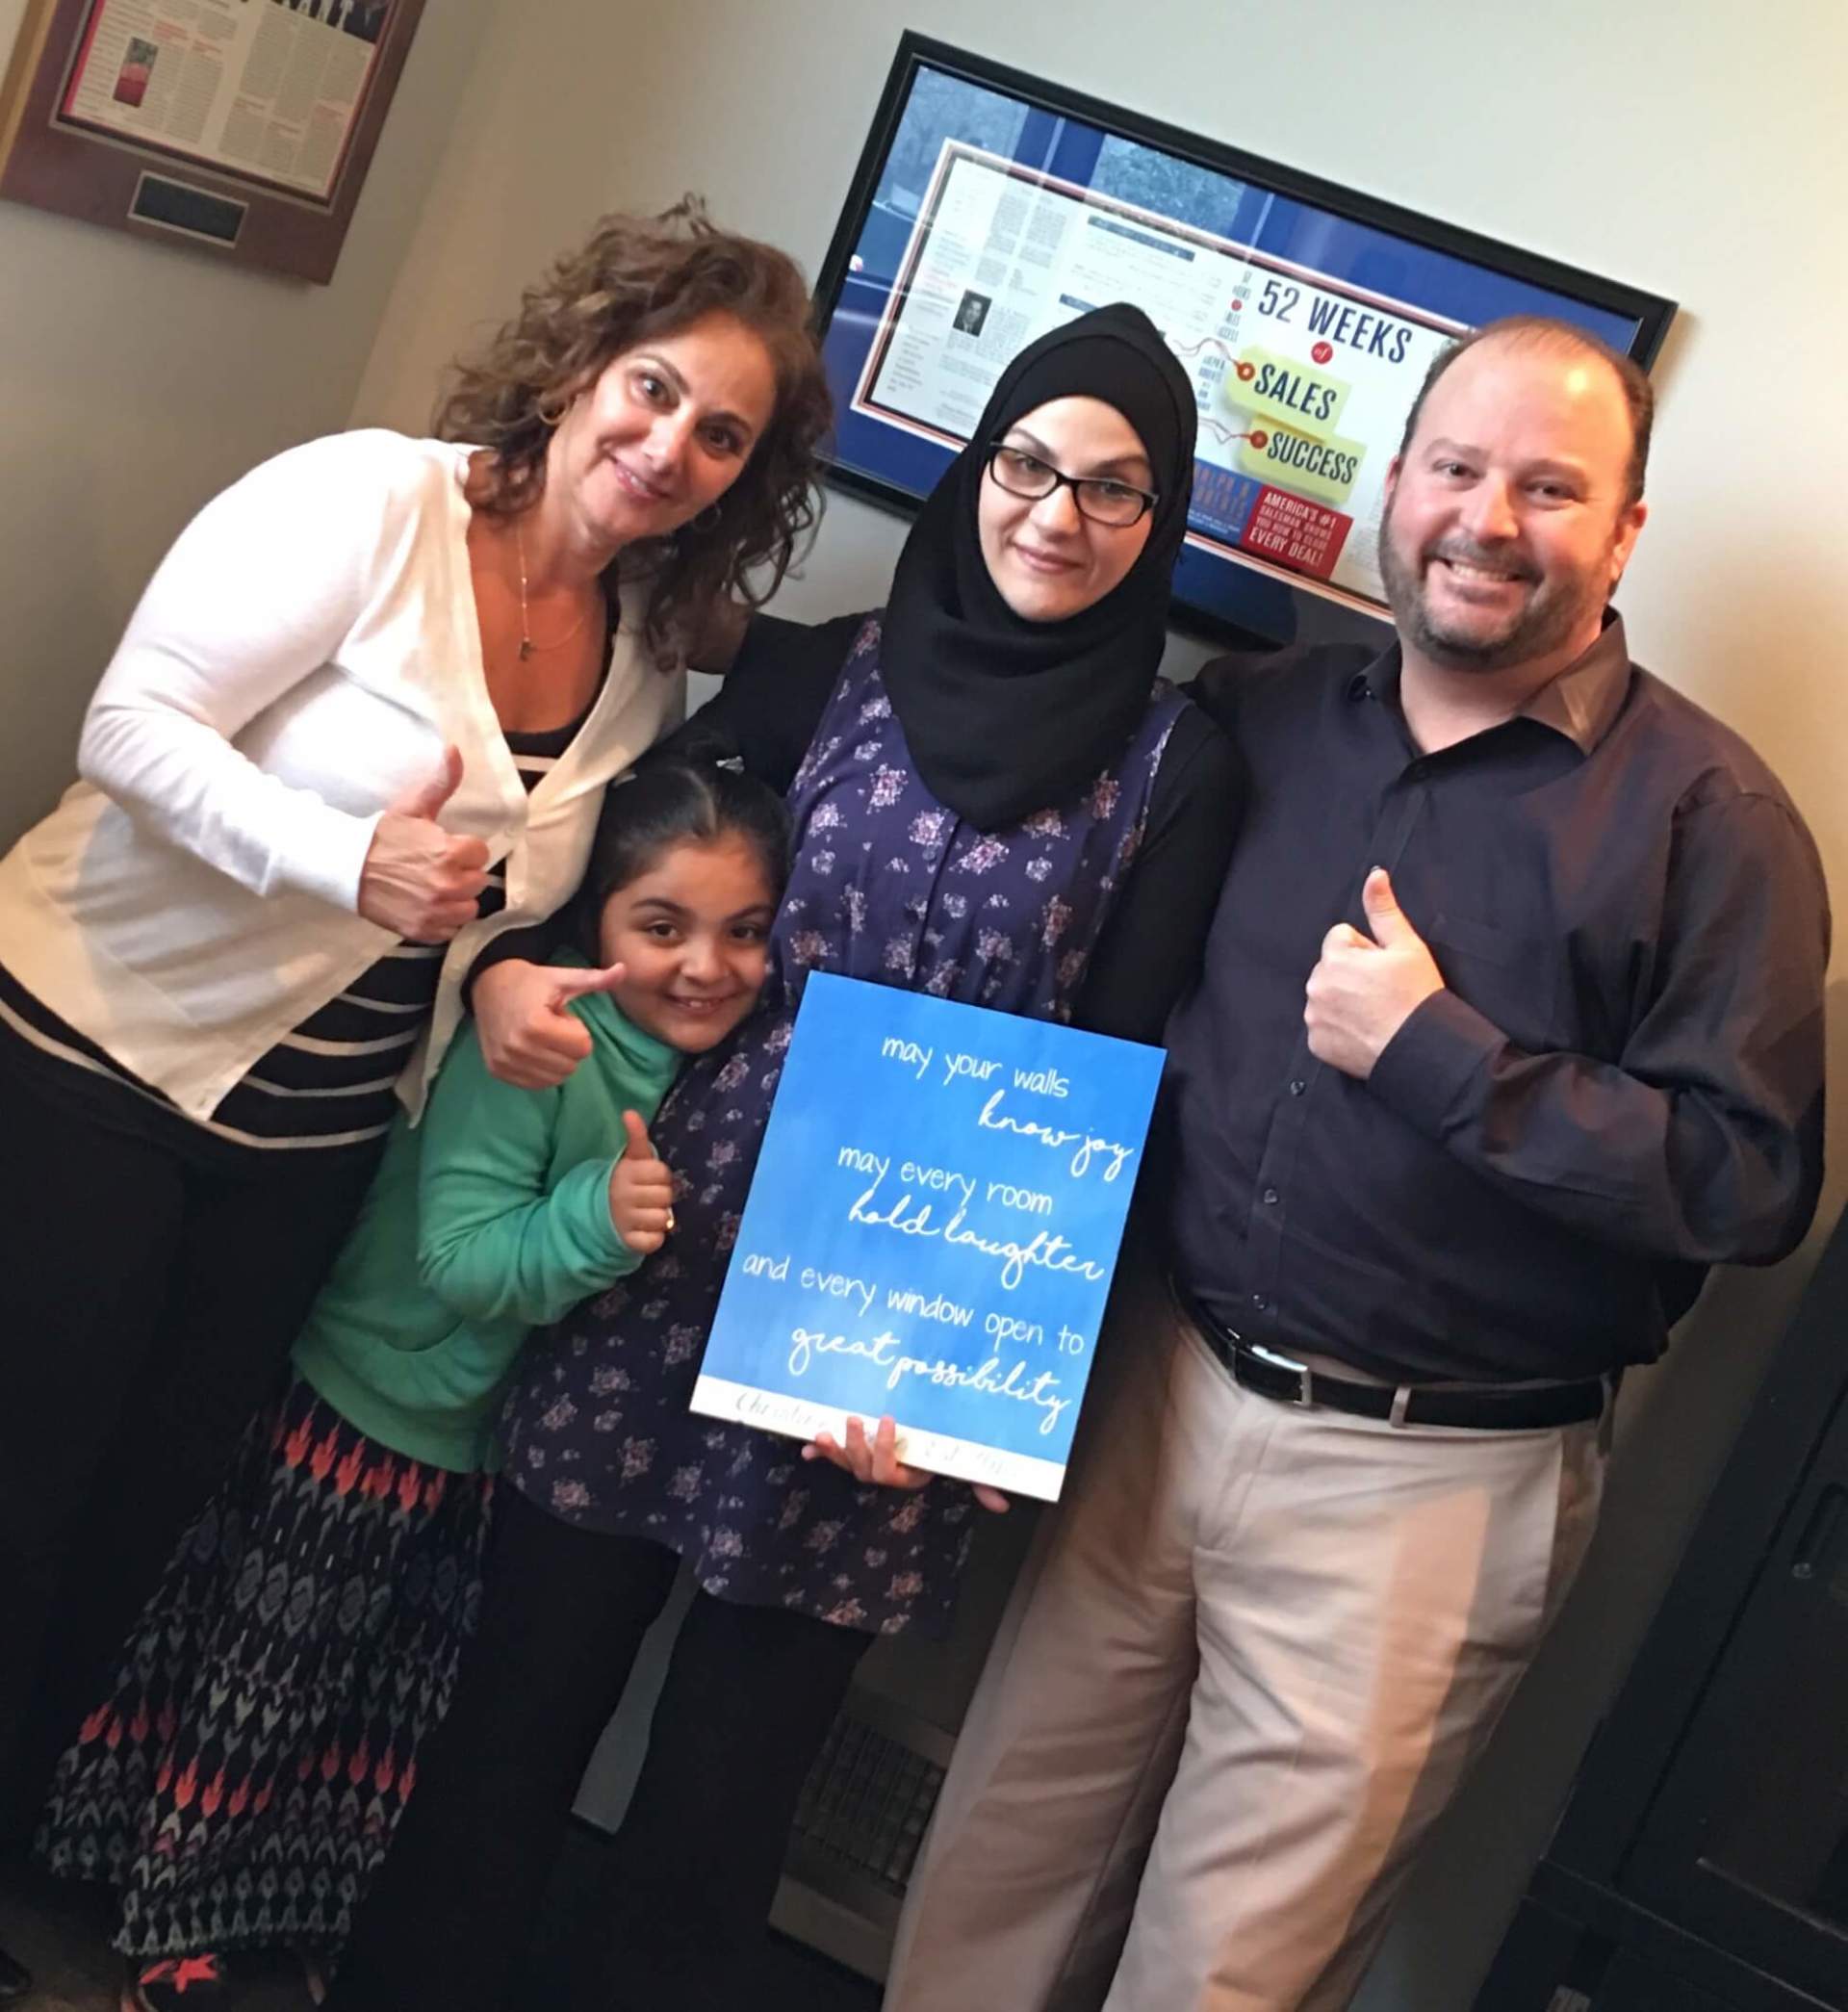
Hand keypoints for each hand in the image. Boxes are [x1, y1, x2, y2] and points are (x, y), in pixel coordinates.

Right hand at [357, 746, 490, 941]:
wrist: (346, 867)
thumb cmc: (382, 836)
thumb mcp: (413, 807)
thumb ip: (441, 783)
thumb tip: (455, 749)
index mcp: (450, 852)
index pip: (480, 854)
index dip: (463, 849)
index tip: (445, 848)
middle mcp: (448, 884)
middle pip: (477, 881)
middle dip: (461, 873)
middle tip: (436, 868)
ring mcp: (436, 910)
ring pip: (468, 908)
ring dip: (456, 900)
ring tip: (434, 888)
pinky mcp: (424, 930)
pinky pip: (450, 930)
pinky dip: (442, 921)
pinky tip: (426, 906)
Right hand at [474, 958, 625, 1088]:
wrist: (487, 985)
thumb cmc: (531, 982)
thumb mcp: (562, 978)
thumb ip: (594, 979)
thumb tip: (624, 970)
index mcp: (536, 1025)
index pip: (582, 1047)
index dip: (577, 1030)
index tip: (560, 1016)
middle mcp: (517, 1047)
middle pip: (570, 1066)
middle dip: (568, 1047)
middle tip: (551, 1027)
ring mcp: (505, 1062)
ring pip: (555, 1079)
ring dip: (555, 1060)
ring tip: (541, 1037)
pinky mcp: (497, 1071)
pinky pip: (535, 1084)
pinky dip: (541, 1071)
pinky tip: (531, 1049)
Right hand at [608, 1109, 674, 1253]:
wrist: (596, 1214)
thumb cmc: (623, 1183)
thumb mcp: (629, 1159)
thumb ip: (636, 1136)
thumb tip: (630, 1112)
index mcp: (625, 1173)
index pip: (662, 1173)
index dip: (660, 1176)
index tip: (649, 1179)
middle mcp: (624, 1196)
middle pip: (665, 1196)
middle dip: (661, 1197)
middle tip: (649, 1198)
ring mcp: (625, 1220)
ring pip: (662, 1219)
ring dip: (659, 1218)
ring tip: (646, 1213)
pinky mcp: (627, 1241)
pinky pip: (655, 1241)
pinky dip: (654, 1238)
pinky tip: (644, 1230)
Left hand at [803, 1414, 1009, 1513]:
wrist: (927, 1443)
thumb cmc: (945, 1453)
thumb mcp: (961, 1465)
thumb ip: (979, 1483)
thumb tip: (1003, 1506)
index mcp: (905, 1476)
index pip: (889, 1471)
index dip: (885, 1449)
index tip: (891, 1419)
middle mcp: (882, 1473)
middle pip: (862, 1468)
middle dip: (855, 1446)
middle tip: (855, 1418)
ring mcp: (865, 1464)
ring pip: (846, 1463)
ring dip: (833, 1450)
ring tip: (824, 1431)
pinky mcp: (852, 1453)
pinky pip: (832, 1458)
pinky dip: (818, 1453)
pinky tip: (805, 1448)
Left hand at [1304, 867, 1444, 1078]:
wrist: (1420, 1048)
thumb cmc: (1416, 996)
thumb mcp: (1406, 945)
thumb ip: (1383, 908)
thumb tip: (1374, 876)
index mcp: (1335, 958)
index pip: (1341, 938)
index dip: (1366, 950)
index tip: (1383, 968)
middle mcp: (1317, 986)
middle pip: (1331, 967)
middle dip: (1351, 974)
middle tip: (1381, 992)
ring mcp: (1314, 1016)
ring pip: (1326, 996)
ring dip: (1343, 1000)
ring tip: (1374, 1012)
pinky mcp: (1317, 1043)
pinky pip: (1323, 1026)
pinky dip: (1339, 1027)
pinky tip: (1364, 1030)